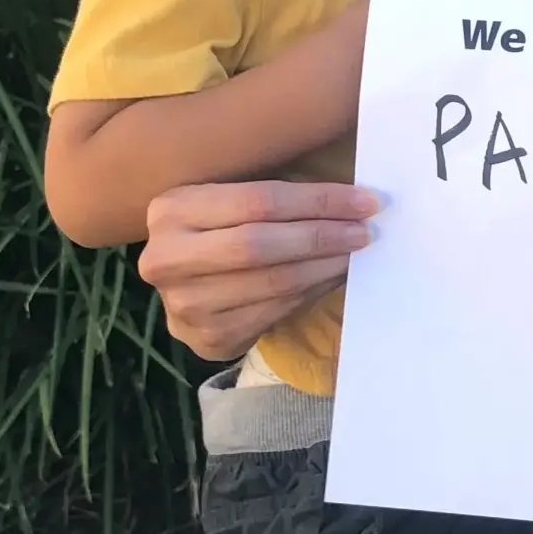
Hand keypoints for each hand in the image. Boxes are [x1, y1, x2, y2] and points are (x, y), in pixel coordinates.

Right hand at [138, 179, 376, 360]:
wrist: (185, 289)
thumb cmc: (220, 232)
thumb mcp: (228, 201)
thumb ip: (272, 197)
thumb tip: (350, 200)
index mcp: (172, 209)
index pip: (257, 201)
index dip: (316, 201)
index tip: (363, 201)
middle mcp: (167, 258)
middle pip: (260, 244)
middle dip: (321, 236)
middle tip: (364, 231)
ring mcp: (185, 303)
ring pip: (273, 282)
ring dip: (324, 266)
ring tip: (354, 253)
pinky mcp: (208, 336)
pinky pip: (275, 310)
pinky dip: (312, 291)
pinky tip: (332, 276)